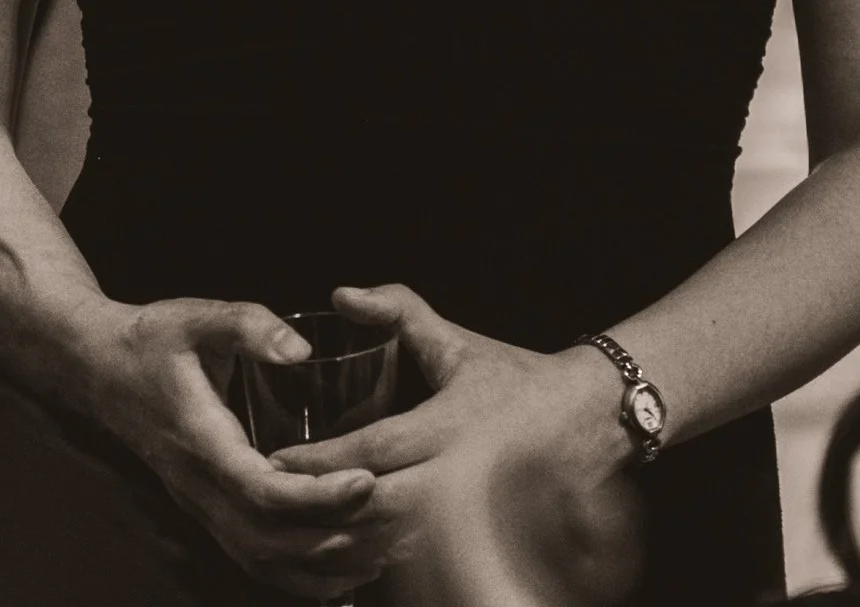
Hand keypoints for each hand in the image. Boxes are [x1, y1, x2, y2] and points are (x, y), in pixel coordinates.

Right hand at [79, 296, 393, 597]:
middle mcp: (197, 486)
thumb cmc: (154, 339)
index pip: (260, 488)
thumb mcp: (199, 316)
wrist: (99, 369)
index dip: (315, 495)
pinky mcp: (205, 510)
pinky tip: (340, 572)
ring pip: (258, 560)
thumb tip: (301, 347)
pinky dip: (295, 575)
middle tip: (392, 518)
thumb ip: (249, 325)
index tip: (366, 481)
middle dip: (331, 536)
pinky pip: (250, 558)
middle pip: (266, 539)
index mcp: (200, 440)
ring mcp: (198, 505)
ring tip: (380, 553)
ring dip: (318, 565)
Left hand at [270, 286, 641, 603]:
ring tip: (297, 537)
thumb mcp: (458, 344)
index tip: (273, 461)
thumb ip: (400, 313)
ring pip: (395, 543)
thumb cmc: (515, 380)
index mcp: (450, 423)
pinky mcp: (483, 541)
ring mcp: (473, 515)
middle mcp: (459, 473)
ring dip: (345, 544)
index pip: (370, 449)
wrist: (588, 421)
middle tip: (271, 506)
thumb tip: (342, 294)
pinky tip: (352, 561)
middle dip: (320, 510)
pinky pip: (425, 564)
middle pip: (375, 505)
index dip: (316, 460)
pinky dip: (385, 565)